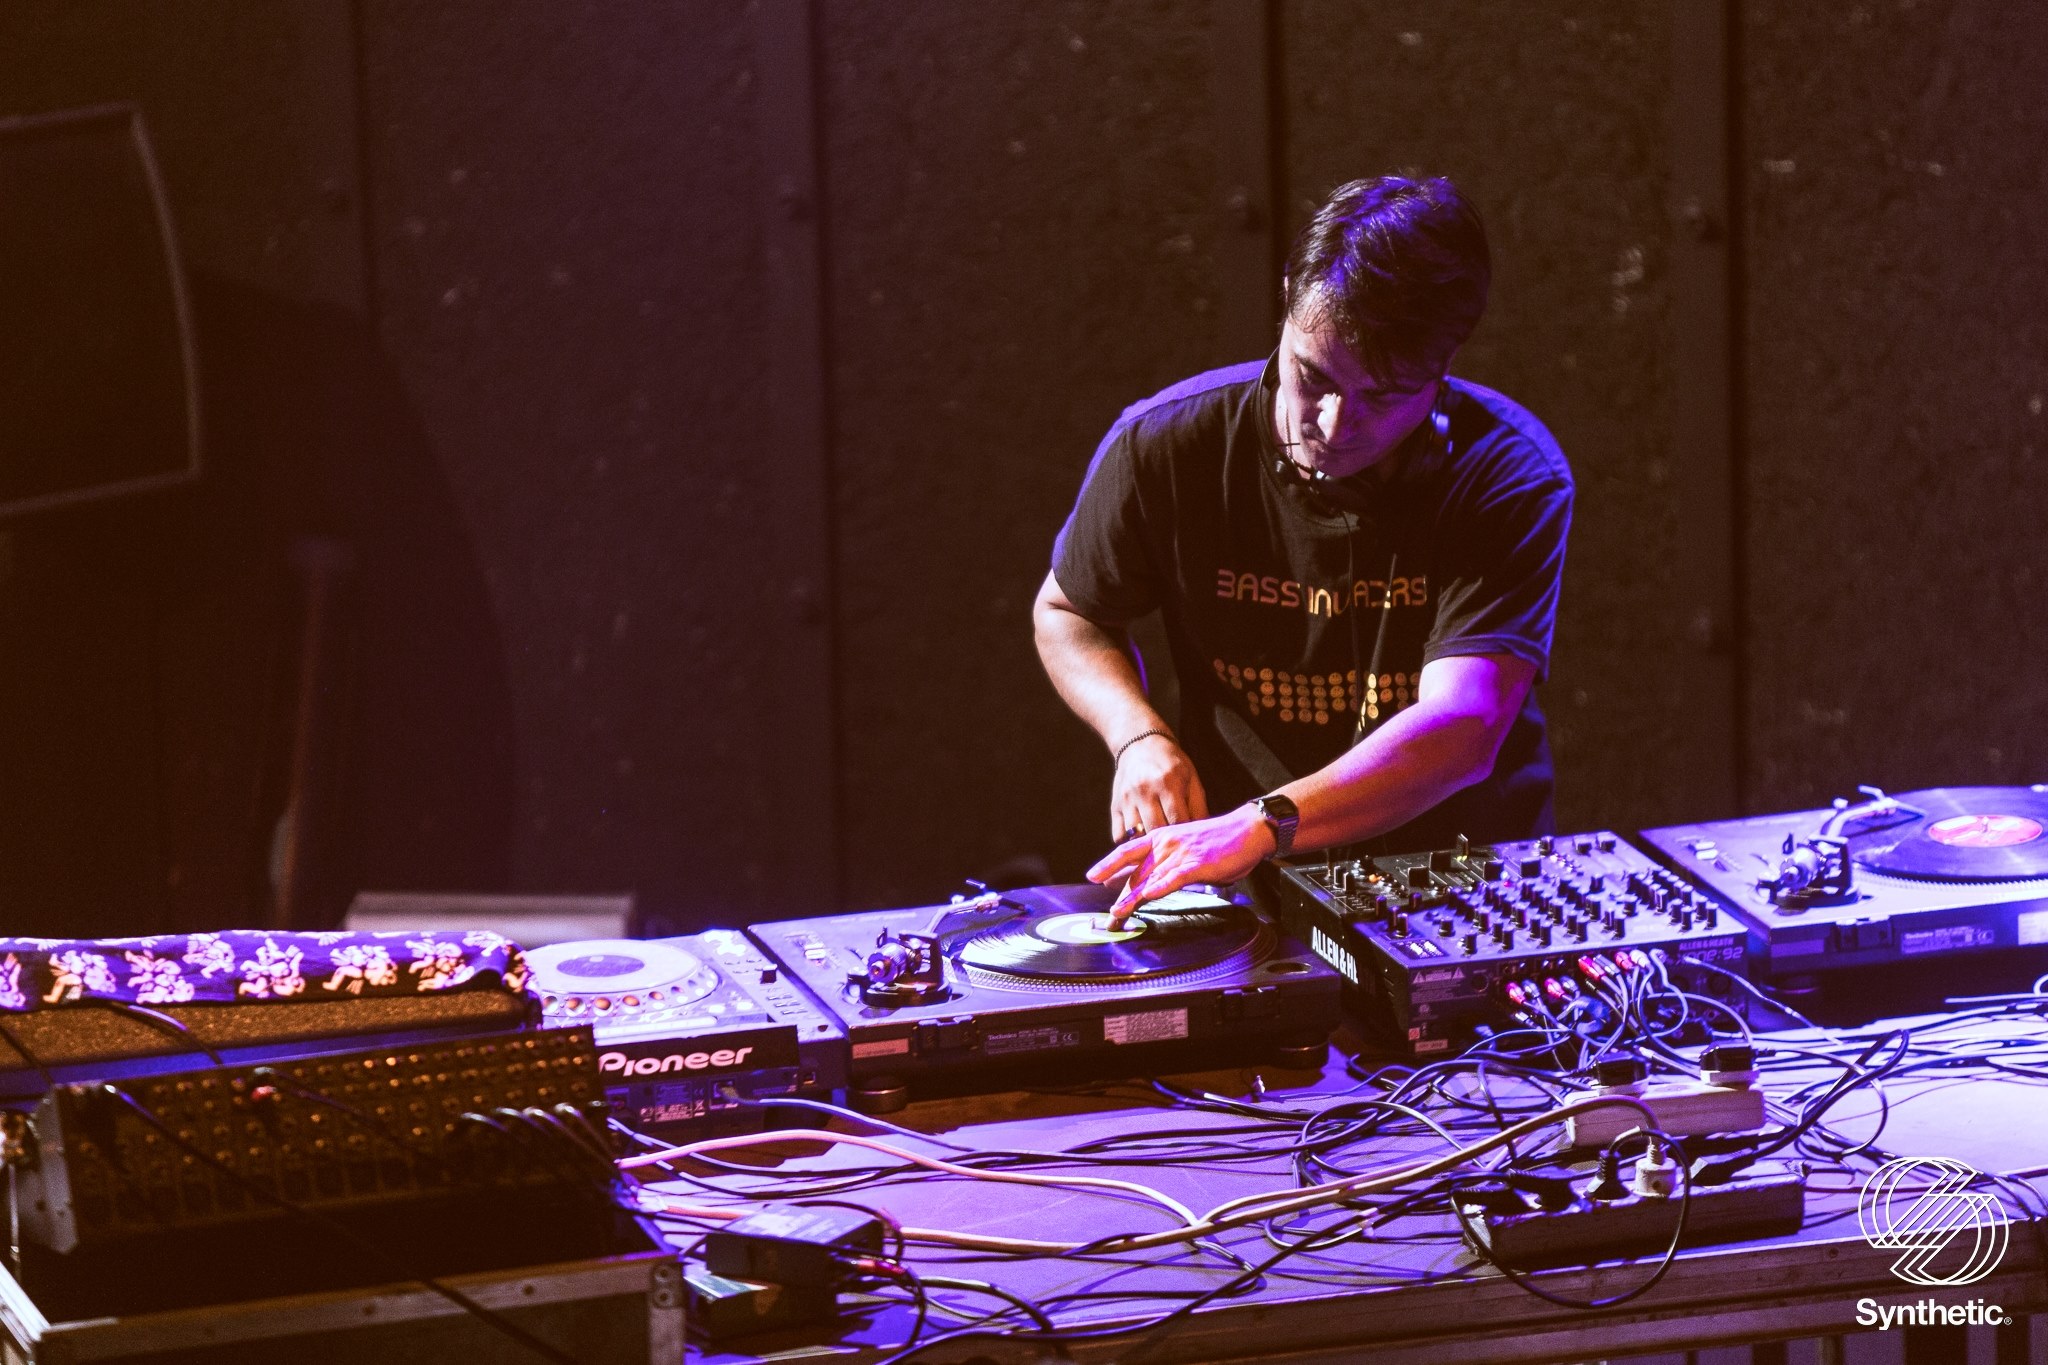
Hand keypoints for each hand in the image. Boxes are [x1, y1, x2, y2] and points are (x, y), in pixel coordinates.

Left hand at [1088, 804, 1277, 925]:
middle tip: (1108, 919)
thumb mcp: (1184, 847)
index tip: (1094, 876)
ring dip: (1132, 900)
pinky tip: (1149, 896)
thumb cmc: (1218, 841)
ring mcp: (1181, 853)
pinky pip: (1175, 877)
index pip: (1128, 852)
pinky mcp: (1198, 864)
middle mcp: (1166, 844)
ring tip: (1117, 915)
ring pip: (1150, 879)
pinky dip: (1161, 887)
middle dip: (1119, 898)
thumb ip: (1164, 861)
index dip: (1109, 864)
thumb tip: (1146, 879)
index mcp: (1161, 837)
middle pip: (1135, 873)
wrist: (1247, 829)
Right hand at [1111, 734, 1208, 843]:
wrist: (1139, 743)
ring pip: (1136, 836)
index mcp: (1167, 782)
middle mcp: (1144, 791)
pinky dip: (1131, 843)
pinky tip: (1142, 839)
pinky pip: (1120, 836)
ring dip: (1149, 844)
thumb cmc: (1171, 763)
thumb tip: (1202, 834)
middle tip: (1176, 845)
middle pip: (1156, 830)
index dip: (1186, 834)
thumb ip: (1199, 806)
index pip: (1178, 820)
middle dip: (1168, 841)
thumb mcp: (1191, 777)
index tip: (1190, 840)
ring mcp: (1126, 799)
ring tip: (1159, 844)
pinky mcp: (1114, 806)